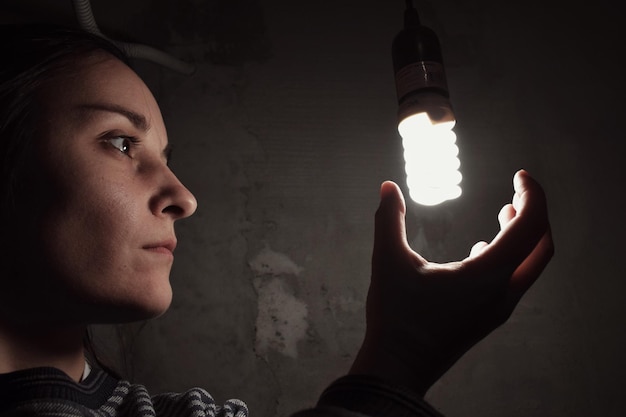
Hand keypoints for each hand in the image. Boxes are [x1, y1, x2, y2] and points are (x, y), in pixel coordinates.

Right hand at [349, 169, 553, 395]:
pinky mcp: (488, 317)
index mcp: (486, 275)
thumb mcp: (388, 262)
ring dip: (524, 234)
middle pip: (541, 245)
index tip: (520, 175)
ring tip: (506, 211)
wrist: (398, 367)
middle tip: (517, 188)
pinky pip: (514, 279)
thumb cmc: (395, 317)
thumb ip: (388, 220)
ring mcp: (498, 308)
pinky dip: (510, 255)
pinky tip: (480, 248)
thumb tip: (387, 186)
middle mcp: (502, 293)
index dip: (532, 195)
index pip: (529, 226)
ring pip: (530, 265)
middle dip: (534, 211)